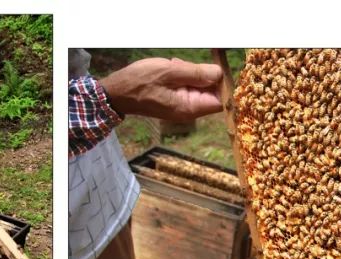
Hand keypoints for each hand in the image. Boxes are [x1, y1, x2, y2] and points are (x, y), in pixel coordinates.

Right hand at [100, 58, 222, 121]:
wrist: (119, 92)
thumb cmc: (141, 82)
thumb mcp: (171, 72)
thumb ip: (197, 74)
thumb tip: (219, 74)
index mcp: (190, 108)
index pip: (220, 100)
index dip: (221, 83)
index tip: (213, 67)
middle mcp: (189, 111)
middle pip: (210, 91)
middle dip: (201, 74)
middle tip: (182, 66)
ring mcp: (182, 106)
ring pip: (198, 86)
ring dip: (189, 72)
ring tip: (172, 67)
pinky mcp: (176, 100)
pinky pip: (187, 86)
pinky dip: (182, 75)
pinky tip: (169, 69)